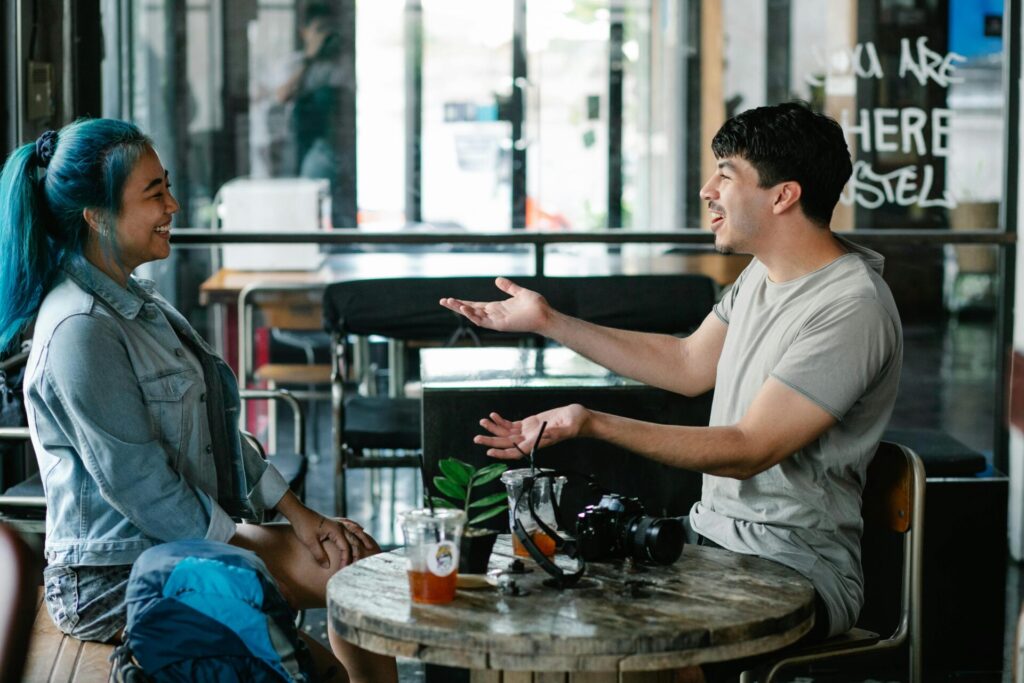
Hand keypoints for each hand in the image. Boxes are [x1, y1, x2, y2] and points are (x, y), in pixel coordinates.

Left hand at [284, 497, 378, 568]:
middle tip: (361, 563)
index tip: (344, 569)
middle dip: (358, 552)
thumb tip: (328, 567)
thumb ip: (320, 555)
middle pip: (353, 540)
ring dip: (361, 539)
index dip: (346, 559)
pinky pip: (348, 525)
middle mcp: (339, 526)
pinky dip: (355, 527)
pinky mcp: (333, 522)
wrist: (298, 512)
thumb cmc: (303, 526)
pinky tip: (360, 528)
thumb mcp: (310, 542)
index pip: (345, 548)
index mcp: (335, 530)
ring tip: (369, 545)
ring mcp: (337, 523)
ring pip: (353, 531)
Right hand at [439, 277, 552, 334]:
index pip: (475, 305)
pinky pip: (483, 321)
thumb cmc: (536, 305)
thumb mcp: (519, 292)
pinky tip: (464, 309)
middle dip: (456, 306)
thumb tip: (497, 279)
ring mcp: (496, 320)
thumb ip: (509, 287)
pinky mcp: (500, 324)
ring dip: (462, 309)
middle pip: (471, 310)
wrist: (545, 314)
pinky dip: (473, 315)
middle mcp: (494, 314)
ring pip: (474, 316)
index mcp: (497, 307)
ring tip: (449, 302)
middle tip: (442, 301)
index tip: (450, 299)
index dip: (463, 302)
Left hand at [474, 404, 589, 459]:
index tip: (489, 451)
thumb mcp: (568, 426)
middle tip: (476, 438)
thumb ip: (556, 432)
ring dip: (494, 429)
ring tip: (482, 422)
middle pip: (507, 443)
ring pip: (507, 433)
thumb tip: (542, 435)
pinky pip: (512, 425)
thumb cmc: (576, 422)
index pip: (516, 451)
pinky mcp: (529, 424)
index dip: (502, 452)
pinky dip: (501, 421)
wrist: (579, 417)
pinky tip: (493, 416)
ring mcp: (529, 432)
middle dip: (491, 440)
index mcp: (538, 442)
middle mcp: (531, 439)